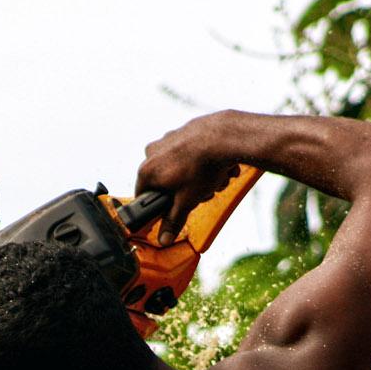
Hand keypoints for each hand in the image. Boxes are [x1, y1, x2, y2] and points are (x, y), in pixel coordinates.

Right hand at [136, 112, 242, 245]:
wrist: (226, 137)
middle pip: (166, 182)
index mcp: (148, 170)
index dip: (159, 206)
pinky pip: (193, 153)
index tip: (171, 210)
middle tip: (200, 194)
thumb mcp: (187, 201)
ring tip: (214, 180)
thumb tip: (164, 238)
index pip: (144, 195)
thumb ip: (173, 221)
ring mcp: (170, 139)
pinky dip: (205, 162)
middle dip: (186, 191)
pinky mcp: (186, 131)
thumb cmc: (203, 166)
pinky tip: (218, 167)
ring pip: (181, 168)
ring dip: (199, 178)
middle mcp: (154, 152)